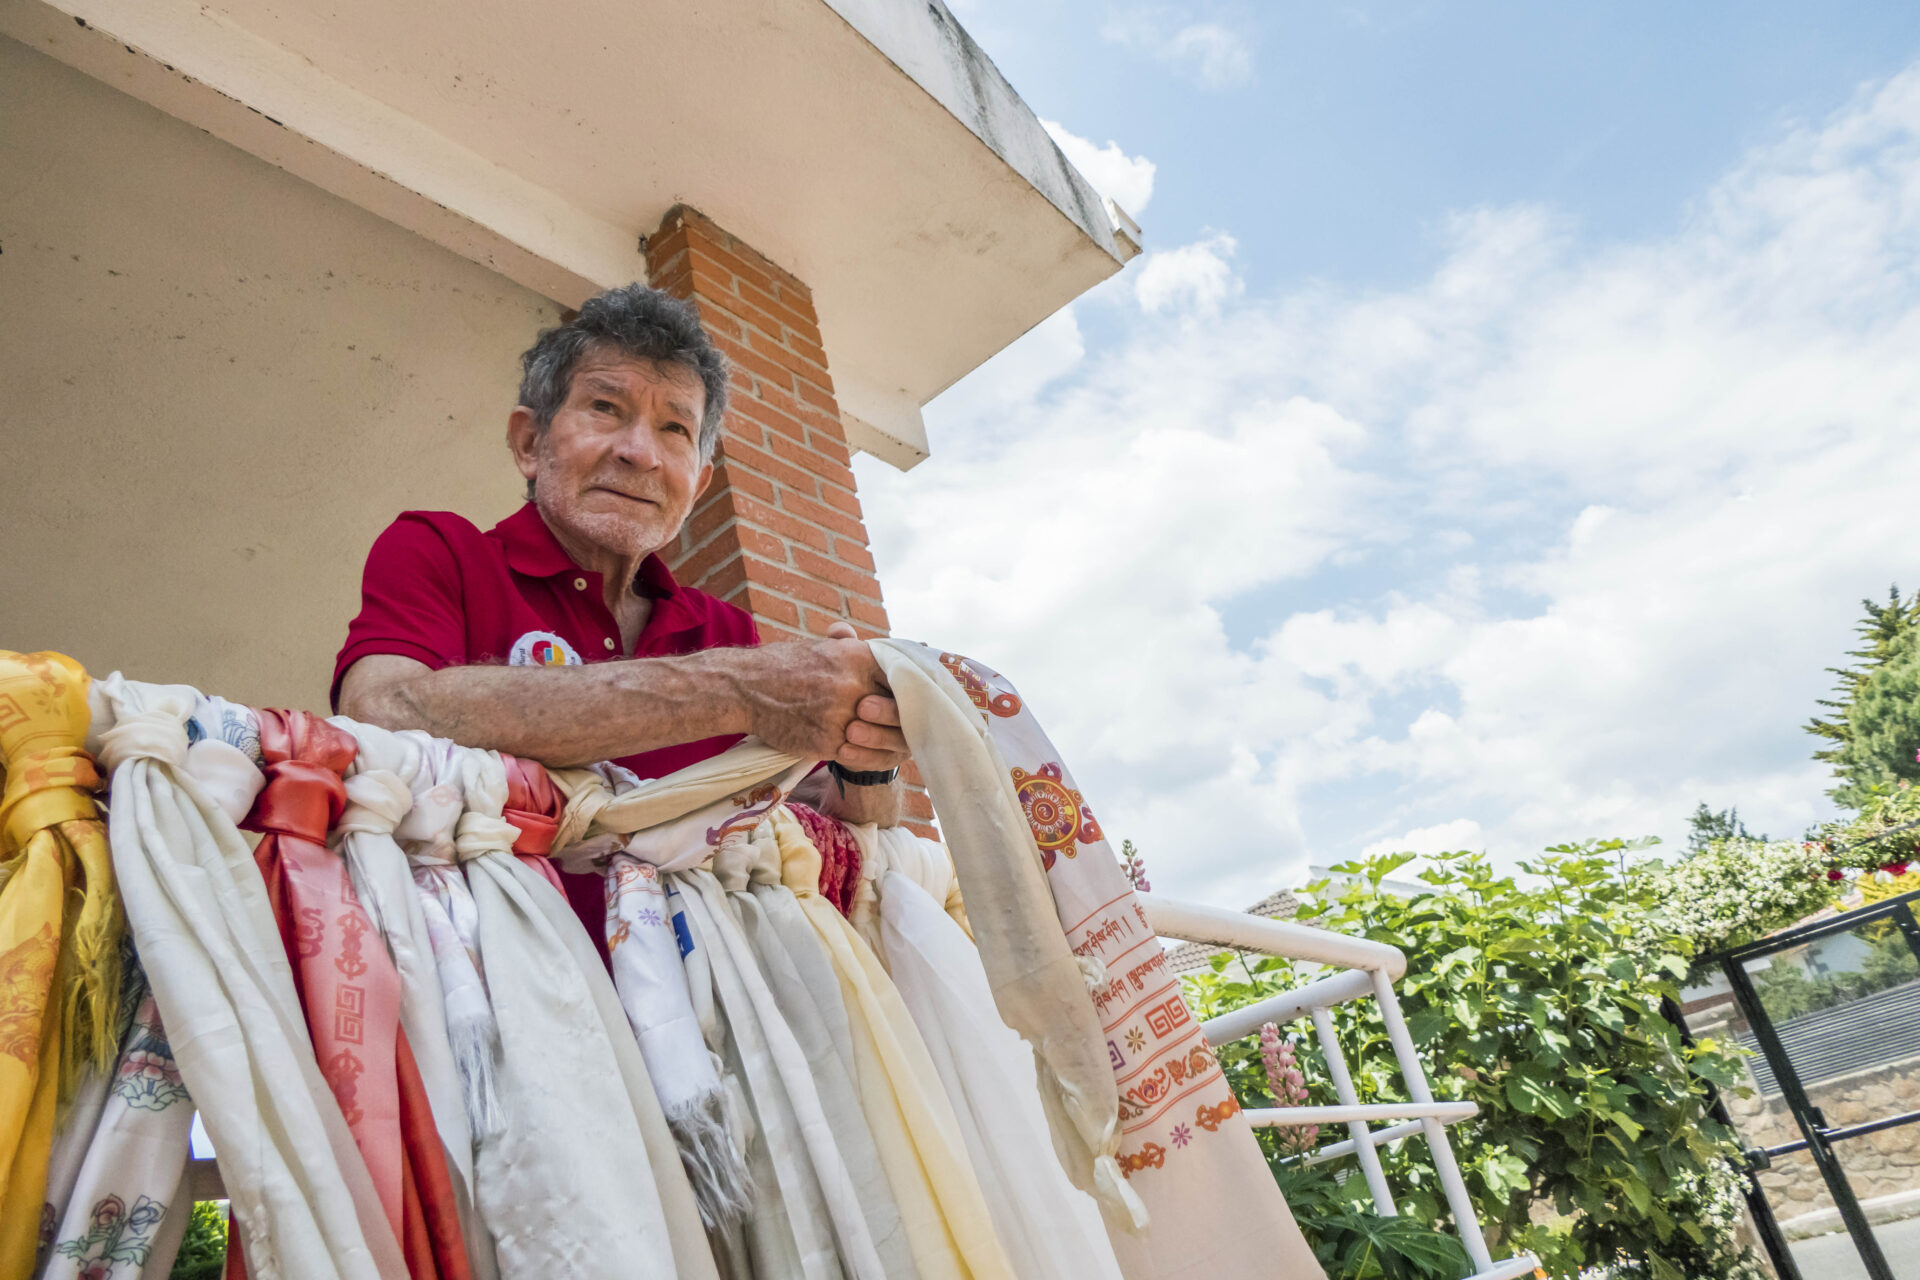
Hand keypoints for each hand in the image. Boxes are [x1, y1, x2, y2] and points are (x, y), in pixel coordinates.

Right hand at [734, 623, 907, 769]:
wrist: (745, 687)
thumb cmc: (785, 665)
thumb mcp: (825, 647)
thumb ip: (859, 652)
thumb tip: (891, 651)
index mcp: (858, 657)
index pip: (904, 678)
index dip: (913, 692)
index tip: (917, 700)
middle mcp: (853, 685)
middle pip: (900, 711)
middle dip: (905, 721)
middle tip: (911, 726)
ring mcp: (841, 716)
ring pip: (882, 738)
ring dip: (889, 743)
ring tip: (892, 743)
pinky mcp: (827, 742)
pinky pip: (859, 756)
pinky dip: (866, 757)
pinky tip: (868, 754)